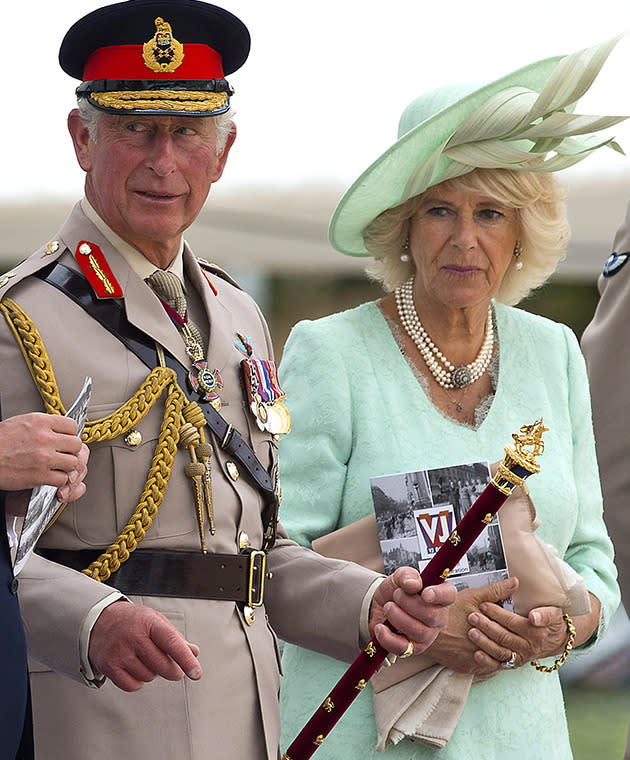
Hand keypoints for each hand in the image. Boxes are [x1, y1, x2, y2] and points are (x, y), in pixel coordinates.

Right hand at [0, 413, 86, 511]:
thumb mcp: (22, 422)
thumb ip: (43, 425)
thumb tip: (59, 429)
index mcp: (40, 422)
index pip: (72, 426)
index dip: (70, 434)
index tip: (65, 438)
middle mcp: (45, 438)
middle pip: (76, 444)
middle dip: (70, 450)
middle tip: (62, 453)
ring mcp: (44, 457)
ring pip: (73, 462)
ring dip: (66, 466)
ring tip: (56, 465)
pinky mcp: (40, 475)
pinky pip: (62, 478)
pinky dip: (58, 480)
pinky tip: (50, 476)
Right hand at [88, 601, 202, 691]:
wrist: (99, 621)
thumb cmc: (132, 621)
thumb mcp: (155, 621)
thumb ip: (175, 638)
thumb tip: (194, 652)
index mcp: (150, 622)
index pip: (172, 643)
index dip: (186, 660)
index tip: (196, 673)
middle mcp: (134, 637)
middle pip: (163, 666)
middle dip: (172, 670)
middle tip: (171, 665)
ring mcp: (120, 652)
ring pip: (149, 677)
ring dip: (152, 672)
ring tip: (144, 658)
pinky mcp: (109, 666)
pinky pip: (133, 686)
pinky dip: (138, 681)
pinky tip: (134, 667)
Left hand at [369, 567, 455, 656]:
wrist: (380, 606)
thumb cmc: (396, 591)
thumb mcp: (399, 576)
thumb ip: (406, 575)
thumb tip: (412, 583)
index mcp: (439, 595)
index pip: (448, 594)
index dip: (439, 594)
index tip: (425, 593)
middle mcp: (437, 617)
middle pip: (431, 615)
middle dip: (407, 603)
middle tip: (396, 595)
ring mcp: (427, 635)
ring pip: (418, 631)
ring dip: (396, 616)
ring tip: (388, 607)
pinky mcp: (412, 648)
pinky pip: (403, 648)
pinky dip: (387, 637)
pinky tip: (381, 627)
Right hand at [425, 576, 518, 674]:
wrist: (424, 627)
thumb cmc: (446, 610)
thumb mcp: (471, 595)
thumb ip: (495, 591)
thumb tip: (515, 583)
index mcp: (488, 627)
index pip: (510, 631)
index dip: (515, 627)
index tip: (516, 625)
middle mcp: (483, 645)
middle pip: (506, 646)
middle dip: (509, 640)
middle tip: (511, 636)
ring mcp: (475, 658)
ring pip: (497, 659)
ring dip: (499, 651)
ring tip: (499, 643)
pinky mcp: (467, 667)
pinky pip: (484, 667)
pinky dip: (488, 659)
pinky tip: (486, 651)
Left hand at [468, 598, 569, 670]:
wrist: (553, 640)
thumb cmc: (549, 622)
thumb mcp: (552, 614)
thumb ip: (544, 614)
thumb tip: (533, 617)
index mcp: (536, 634)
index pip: (513, 623)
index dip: (497, 614)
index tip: (484, 604)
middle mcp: (528, 648)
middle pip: (504, 637)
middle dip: (486, 626)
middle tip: (472, 616)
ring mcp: (520, 658)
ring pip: (499, 651)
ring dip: (484, 642)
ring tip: (471, 632)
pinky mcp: (513, 664)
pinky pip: (498, 664)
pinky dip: (487, 661)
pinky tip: (476, 654)